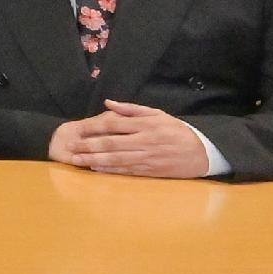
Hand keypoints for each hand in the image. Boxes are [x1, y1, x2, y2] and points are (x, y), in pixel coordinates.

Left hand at [53, 101, 213, 178]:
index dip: (94, 126)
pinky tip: (95, 168)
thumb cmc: (177, 131)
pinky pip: (126, 170)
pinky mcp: (150, 171)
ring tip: (76, 159)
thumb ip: (132, 109)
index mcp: (146, 125)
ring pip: (115, 159)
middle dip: (88, 145)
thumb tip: (108, 103)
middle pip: (111, 143)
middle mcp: (144, 141)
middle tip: (70, 146)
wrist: (202, 152)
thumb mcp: (158, 114)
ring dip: (93, 159)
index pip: (114, 124)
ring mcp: (147, 157)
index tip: (78, 128)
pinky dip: (109, 169)